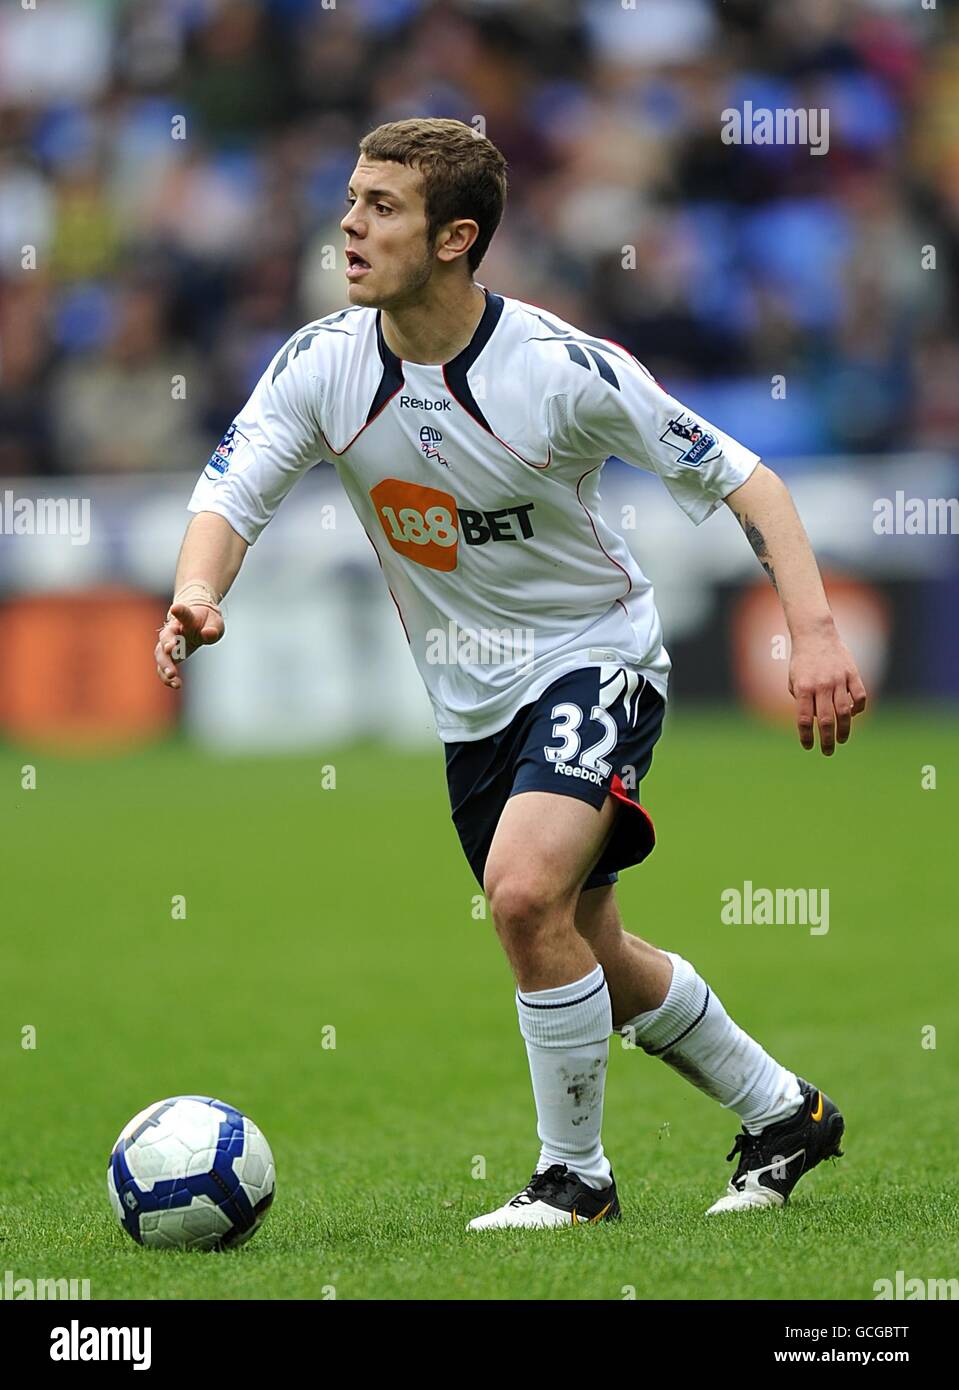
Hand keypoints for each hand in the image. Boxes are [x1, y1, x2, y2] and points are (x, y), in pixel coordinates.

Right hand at [154, 600, 223, 689]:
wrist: (197, 623)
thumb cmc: (207, 622)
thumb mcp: (216, 623)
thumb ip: (213, 628)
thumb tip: (207, 634)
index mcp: (186, 618)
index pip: (183, 613)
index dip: (179, 611)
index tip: (175, 608)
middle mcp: (173, 630)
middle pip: (165, 637)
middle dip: (167, 644)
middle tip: (171, 651)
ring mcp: (168, 644)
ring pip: (160, 654)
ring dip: (164, 665)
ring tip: (172, 676)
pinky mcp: (168, 656)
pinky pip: (163, 667)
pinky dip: (166, 676)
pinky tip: (176, 685)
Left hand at [788, 622, 866, 754]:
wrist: (816, 635)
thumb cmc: (802, 661)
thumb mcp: (794, 681)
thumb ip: (802, 701)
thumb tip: (814, 721)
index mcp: (803, 688)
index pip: (803, 719)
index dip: (806, 736)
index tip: (808, 747)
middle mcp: (821, 685)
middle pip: (825, 720)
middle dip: (826, 740)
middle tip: (827, 751)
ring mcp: (838, 680)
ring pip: (844, 712)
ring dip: (844, 730)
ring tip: (841, 739)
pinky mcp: (852, 674)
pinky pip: (859, 696)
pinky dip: (858, 709)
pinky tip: (852, 715)